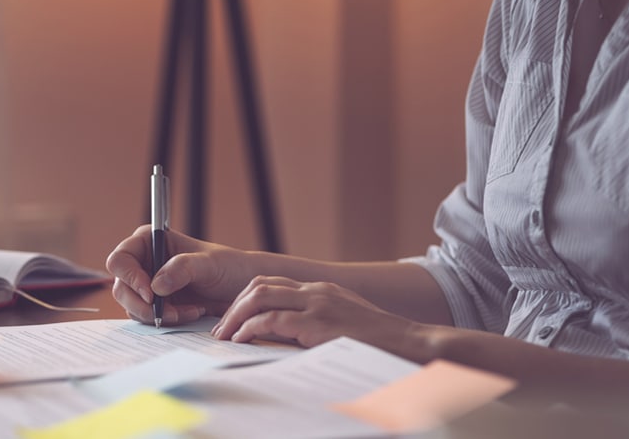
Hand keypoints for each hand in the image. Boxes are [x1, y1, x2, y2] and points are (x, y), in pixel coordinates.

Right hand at [106, 225, 252, 324]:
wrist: (242, 290)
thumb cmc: (228, 267)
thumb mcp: (209, 264)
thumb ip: (182, 268)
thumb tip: (156, 286)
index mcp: (149, 242)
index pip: (120, 259)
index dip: (129, 277)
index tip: (150, 294)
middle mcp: (144, 263)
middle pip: (122, 288)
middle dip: (144, 305)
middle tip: (170, 313)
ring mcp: (147, 286)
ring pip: (132, 307)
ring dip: (158, 315)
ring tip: (188, 311)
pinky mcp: (156, 305)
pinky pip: (147, 319)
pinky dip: (166, 321)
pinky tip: (189, 313)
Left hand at [212, 276, 427, 357]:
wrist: (409, 344)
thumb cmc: (378, 343)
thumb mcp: (343, 324)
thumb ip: (314, 323)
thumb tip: (282, 337)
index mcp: (320, 290)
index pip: (271, 283)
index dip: (245, 299)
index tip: (231, 318)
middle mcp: (315, 291)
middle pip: (259, 285)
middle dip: (233, 306)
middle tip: (219, 329)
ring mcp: (317, 305)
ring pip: (260, 298)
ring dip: (235, 316)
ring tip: (223, 335)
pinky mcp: (318, 324)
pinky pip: (272, 321)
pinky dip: (250, 329)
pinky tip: (241, 340)